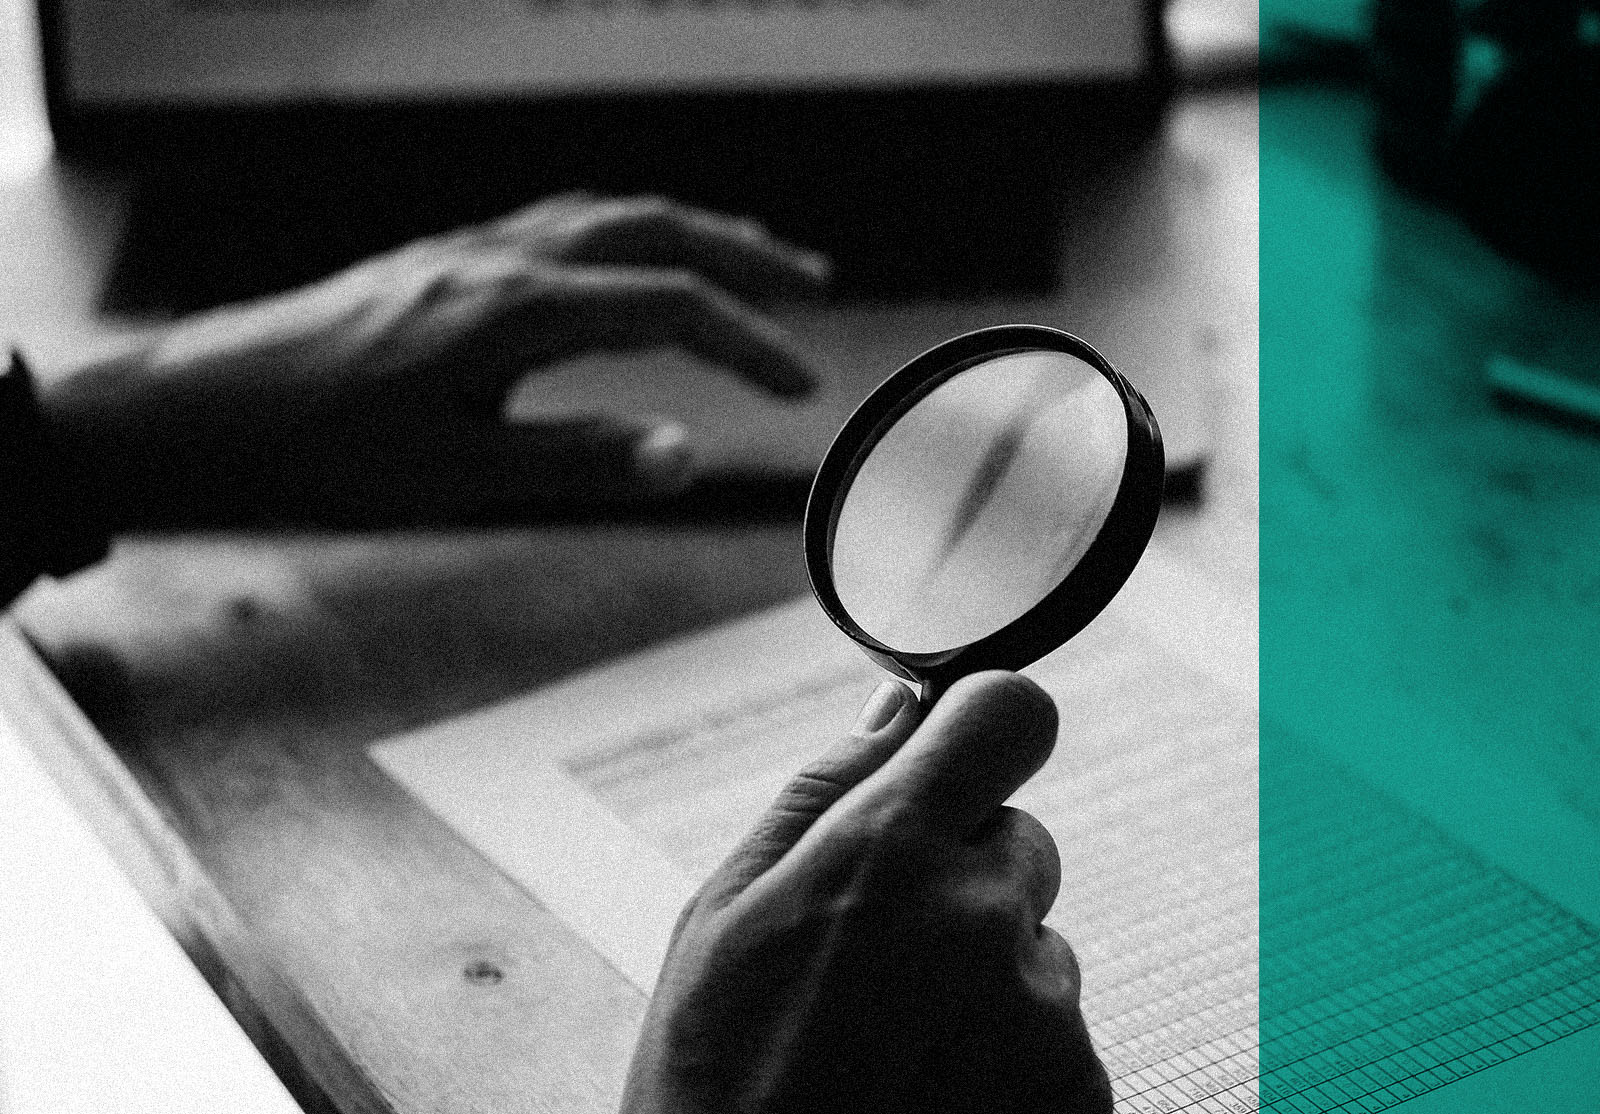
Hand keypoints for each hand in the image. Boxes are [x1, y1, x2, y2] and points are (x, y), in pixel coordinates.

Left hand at [40, 194, 828, 529]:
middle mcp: (501, 260)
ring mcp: (471, 252)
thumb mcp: (458, 473)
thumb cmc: (322, 447)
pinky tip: (623, 265)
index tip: (801, 385)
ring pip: (605, 216)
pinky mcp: (446, 263)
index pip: (669, 307)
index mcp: (517, 308)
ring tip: (741, 260)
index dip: (748, 345)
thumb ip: (580, 460)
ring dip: (685, 234)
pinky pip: (559, 223)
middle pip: (651, 230)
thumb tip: (686, 454)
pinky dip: (624, 236)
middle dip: (741, 254)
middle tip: (808, 283)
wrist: (211, 406)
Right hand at [623, 672, 1111, 1113]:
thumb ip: (824, 791)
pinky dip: (1012, 1054)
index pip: (1013, 712)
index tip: (958, 761)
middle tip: (879, 958)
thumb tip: (899, 707)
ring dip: (986, 975)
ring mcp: (1042, 1015)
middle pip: (1022, 837)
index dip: (985, 727)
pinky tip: (934, 1096)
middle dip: (964, 874)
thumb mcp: (724, 914)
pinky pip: (1060, 1031)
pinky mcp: (1081, 1095)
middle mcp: (983, 918)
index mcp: (887, 851)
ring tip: (895, 1049)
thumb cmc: (712, 1080)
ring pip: (1036, 944)